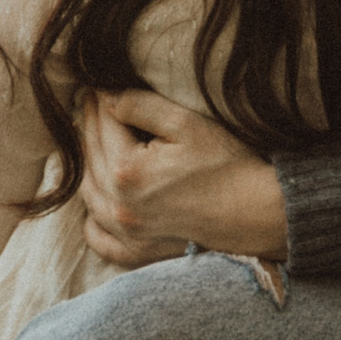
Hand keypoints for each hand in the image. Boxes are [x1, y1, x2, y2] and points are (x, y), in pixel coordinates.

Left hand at [80, 89, 288, 270]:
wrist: (254, 212)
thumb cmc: (225, 164)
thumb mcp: (185, 124)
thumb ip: (141, 106)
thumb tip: (107, 98)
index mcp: (128, 171)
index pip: (103, 126)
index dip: (98, 103)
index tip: (93, 87)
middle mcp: (119, 205)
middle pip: (92, 157)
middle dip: (88, 128)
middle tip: (89, 106)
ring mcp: (127, 233)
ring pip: (89, 194)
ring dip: (87, 165)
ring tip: (91, 142)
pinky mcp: (137, 252)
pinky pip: (99, 238)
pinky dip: (91, 219)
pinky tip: (95, 201)